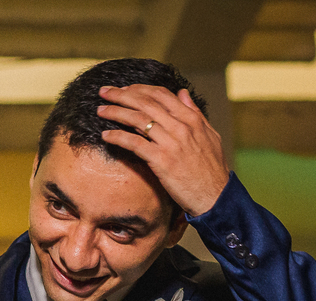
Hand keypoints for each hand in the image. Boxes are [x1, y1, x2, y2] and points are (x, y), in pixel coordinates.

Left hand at [96, 84, 229, 216]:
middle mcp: (181, 127)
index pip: (162, 95)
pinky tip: (105, 135)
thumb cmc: (211, 169)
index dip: (140, 89)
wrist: (215, 196)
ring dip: (116, 112)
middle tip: (104, 92)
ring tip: (100, 110)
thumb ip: (195, 113)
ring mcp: (172, 143)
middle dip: (122, 95)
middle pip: (146, 103)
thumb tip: (182, 92)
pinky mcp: (162, 160)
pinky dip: (118, 137)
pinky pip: (135, 143)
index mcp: (192, 119)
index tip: (124, 89)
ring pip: (138, 120)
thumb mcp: (209, 135)